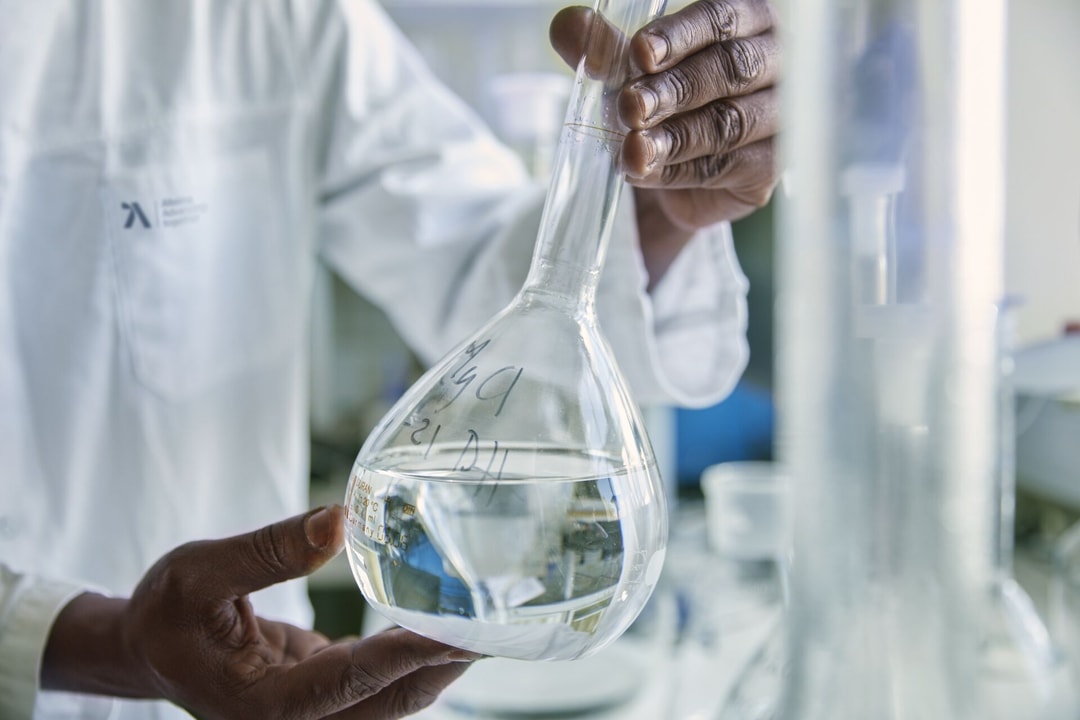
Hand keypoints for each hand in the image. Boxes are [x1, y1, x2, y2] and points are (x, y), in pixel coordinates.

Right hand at [42, 506, 478, 719]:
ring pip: (396, 696)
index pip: (352, 679)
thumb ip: (271, 550)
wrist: (149, 650)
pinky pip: (384, 682)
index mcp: (266, 703)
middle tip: (502, 621)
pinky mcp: (328, 695)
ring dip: (443, 661)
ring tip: (492, 619)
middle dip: (448, 661)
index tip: (461, 630)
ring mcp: (318, 713)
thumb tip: (342, 520)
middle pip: (392, 698)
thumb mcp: (200, 572)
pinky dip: (417, 654)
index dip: (408, 653)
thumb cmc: (168, 613)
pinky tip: (447, 620)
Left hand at [552, 0, 779, 282]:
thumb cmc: (660, 102)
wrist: (670, 175)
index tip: (640, 54)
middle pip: (730, 70)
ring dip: (674, 137)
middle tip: (629, 107)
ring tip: (631, 148)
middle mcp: (776, 63)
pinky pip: (722, 167)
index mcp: (749, 20)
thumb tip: (570, 25)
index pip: (721, 18)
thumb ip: (606, 47)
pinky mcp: (767, 167)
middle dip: (673, 90)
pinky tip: (643, 170)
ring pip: (727, 123)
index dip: (680, 36)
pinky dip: (676, 169)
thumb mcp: (628, 70)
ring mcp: (778, 117)